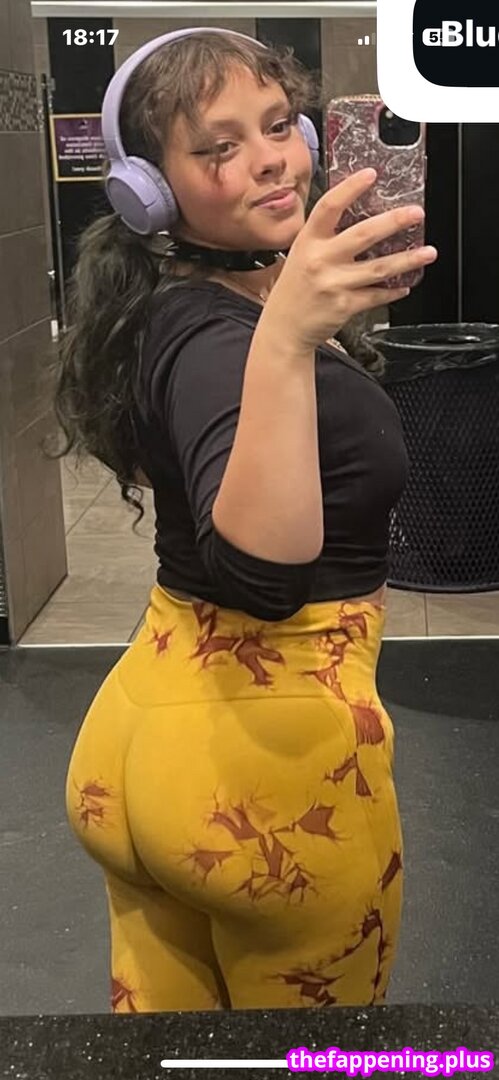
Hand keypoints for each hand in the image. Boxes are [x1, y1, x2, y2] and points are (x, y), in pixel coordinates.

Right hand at [263, 168, 437, 349]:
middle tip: (416, 213)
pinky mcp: (345, 305)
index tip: (371, 174)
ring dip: (407, 260)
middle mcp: (320, 260)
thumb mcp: (301, 255)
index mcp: (308, 241)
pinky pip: (376, 295)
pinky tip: (405, 285)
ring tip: (428, 252)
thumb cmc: (295, 289)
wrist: (284, 327)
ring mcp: (334, 283)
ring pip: (379, 268)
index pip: (329, 206)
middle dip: (394, 221)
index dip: (351, 188)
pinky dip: (393, 290)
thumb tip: (362, 217)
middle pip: (363, 234)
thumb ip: (325, 237)